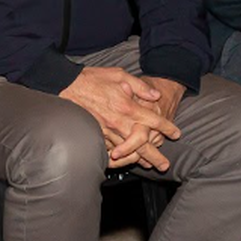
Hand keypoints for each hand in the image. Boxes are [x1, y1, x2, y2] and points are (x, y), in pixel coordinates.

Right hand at [59, 67, 180, 171]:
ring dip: (140, 159)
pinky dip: (120, 158)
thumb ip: (139, 86)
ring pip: (128, 151)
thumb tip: (156, 96)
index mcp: (127, 106)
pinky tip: (125, 161)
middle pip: (143, 144)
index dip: (167, 128)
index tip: (176, 133)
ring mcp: (106, 131)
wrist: (65, 84)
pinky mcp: (96, 134)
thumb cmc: (91, 78)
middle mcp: (119, 122)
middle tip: (165, 165)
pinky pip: (110, 150)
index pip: (154, 121)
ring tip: (149, 165)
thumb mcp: (119, 75)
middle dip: (156, 155)